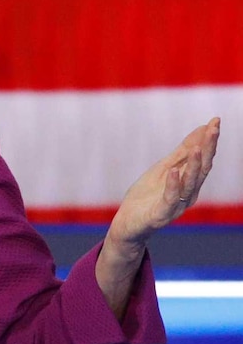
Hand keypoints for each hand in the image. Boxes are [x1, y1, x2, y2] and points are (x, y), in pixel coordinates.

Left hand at [108, 117, 219, 251]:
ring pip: (189, 184)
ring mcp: (176, 205)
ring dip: (192, 165)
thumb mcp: (164, 168)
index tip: (215, 121)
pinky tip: (173, 171)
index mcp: (190, 182)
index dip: (209, 140)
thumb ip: (181, 153)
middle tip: (214, 129)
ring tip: (196, 148)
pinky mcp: (161, 214)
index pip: (203, 159)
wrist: (128, 222)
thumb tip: (201, 130)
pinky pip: (170, 199)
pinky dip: (173, 185)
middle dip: (208, 149)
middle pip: (201, 169)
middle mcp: (188, 194)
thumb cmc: (148, 195)